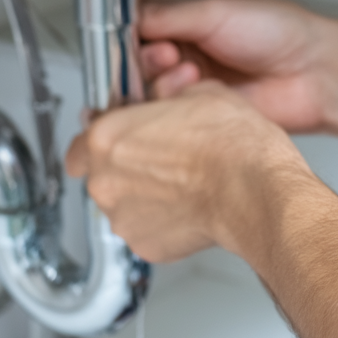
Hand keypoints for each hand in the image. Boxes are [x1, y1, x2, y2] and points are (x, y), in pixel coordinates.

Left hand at [65, 81, 310, 262]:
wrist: (256, 189)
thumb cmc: (232, 144)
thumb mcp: (199, 92)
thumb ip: (167, 98)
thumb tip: (170, 100)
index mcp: (108, 137)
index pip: (81, 140)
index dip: (105, 135)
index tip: (123, 134)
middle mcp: (106, 181)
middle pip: (101, 172)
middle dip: (127, 165)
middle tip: (162, 155)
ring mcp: (124, 218)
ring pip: (124, 203)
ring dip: (144, 194)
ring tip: (183, 181)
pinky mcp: (146, 246)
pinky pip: (146, 228)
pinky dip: (162, 219)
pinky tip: (190, 203)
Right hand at [139, 0, 337, 133]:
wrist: (316, 73)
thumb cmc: (282, 32)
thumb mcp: (218, 11)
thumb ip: (169, 14)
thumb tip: (129, 13)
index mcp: (187, 23)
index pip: (137, 30)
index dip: (130, 37)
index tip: (137, 40)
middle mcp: (187, 55)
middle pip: (136, 66)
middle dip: (146, 62)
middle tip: (168, 57)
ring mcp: (193, 88)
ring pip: (149, 94)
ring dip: (163, 86)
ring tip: (191, 76)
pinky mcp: (202, 118)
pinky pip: (170, 120)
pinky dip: (176, 110)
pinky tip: (196, 98)